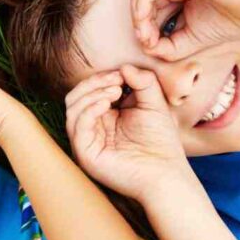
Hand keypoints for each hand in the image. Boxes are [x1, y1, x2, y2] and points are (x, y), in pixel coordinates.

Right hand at [66, 66, 190, 201]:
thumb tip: (125, 66)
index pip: (89, 91)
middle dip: (93, 82)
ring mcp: (87, 141)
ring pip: (72, 108)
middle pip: (76, 96)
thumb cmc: (161, 142)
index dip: (101, 78)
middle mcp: (91, 128)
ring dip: (91, 93)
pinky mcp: (85, 153)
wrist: (166, 173)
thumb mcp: (154, 103)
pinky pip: (77, 125)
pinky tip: (107, 104)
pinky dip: (89, 109)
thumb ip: (143, 82)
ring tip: (115, 91)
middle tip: (116, 80)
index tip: (121, 73)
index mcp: (104, 117)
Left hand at [131, 0, 239, 59]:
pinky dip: (143, 5)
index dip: (143, 24)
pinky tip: (146, 23)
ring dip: (139, 15)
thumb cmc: (234, 19)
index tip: (149, 46)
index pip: (148, 3)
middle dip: (139, 21)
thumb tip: (146, 48)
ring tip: (147, 37)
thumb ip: (169, 44)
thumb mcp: (194, 37)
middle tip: (146, 43)